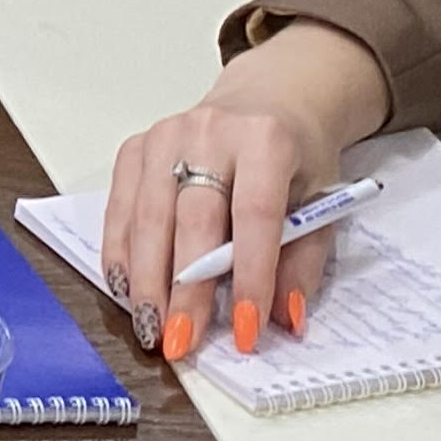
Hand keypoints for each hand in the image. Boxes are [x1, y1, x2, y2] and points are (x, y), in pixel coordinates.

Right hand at [99, 23, 390, 360]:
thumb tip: (282, 319)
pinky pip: (120, 205)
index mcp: (265, 140)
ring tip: (150, 327)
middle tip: (181, 340)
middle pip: (191, 217)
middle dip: (184, 286)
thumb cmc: (296, 159)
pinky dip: (120, 250)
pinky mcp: (135, 145)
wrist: (267, 100)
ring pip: (148, 214)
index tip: (247, 331)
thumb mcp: (320, 204)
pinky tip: (125, 287)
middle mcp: (208, 131)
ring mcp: (164, 135)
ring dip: (146, 277)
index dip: (250, 276)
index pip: (254, 215)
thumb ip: (302, 260)